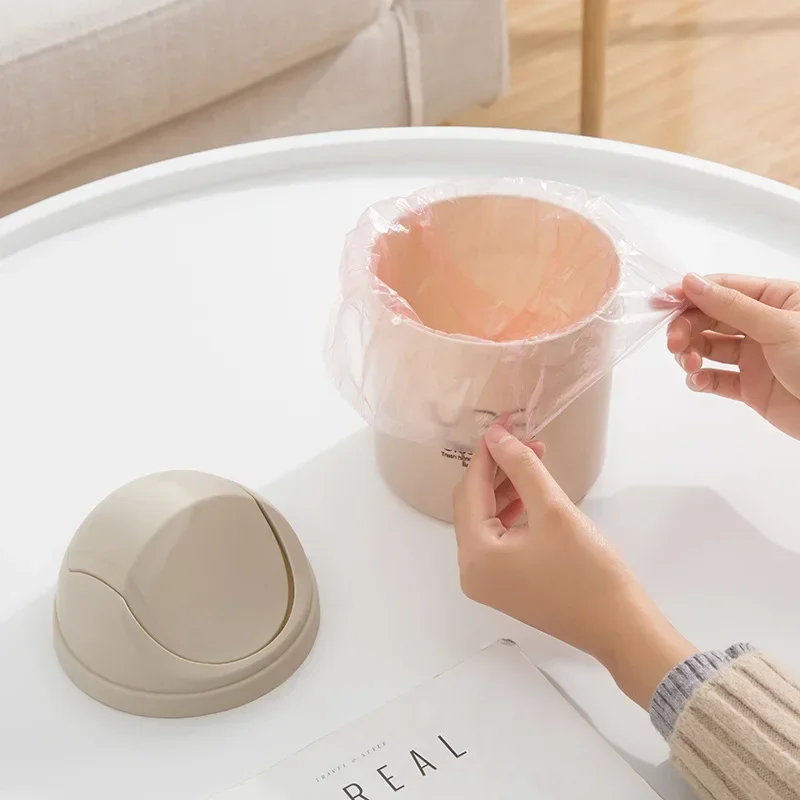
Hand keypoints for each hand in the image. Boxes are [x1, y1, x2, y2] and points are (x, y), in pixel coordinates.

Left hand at [453, 425, 694, 707]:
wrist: (621, 627)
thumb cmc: (588, 570)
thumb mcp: (554, 510)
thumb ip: (521, 468)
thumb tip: (496, 437)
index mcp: (475, 555)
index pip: (470, 489)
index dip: (487, 453)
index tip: (504, 422)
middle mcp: (471, 570)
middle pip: (473, 504)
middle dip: (497, 469)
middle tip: (525, 440)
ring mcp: (487, 581)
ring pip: (486, 519)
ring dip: (506, 487)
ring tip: (534, 459)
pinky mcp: (505, 584)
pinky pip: (497, 537)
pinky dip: (511, 511)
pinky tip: (532, 492)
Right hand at [668, 273, 799, 438]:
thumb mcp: (778, 326)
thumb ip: (731, 306)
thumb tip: (691, 281)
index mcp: (776, 299)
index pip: (724, 288)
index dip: (692, 293)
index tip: (664, 300)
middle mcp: (763, 325)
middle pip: (710, 318)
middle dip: (688, 327)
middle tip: (675, 342)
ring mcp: (756, 357)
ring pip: (709, 348)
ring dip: (691, 353)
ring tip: (691, 364)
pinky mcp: (751, 388)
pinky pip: (716, 380)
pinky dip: (701, 380)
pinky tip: (697, 380)